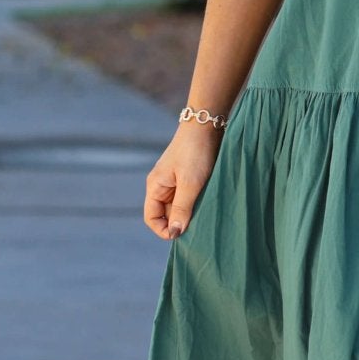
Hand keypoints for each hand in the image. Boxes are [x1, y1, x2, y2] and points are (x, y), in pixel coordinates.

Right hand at [143, 121, 222, 239]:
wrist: (206, 125)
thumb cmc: (196, 153)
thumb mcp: (190, 184)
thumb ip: (182, 209)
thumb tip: (175, 233)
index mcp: (155, 186)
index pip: (151, 217)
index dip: (163, 230)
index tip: (182, 235)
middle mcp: (161, 185)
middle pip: (165, 214)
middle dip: (179, 222)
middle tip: (197, 225)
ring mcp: (174, 181)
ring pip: (178, 206)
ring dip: (189, 213)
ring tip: (203, 213)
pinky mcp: (186, 176)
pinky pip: (187, 197)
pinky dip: (195, 203)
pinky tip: (207, 203)